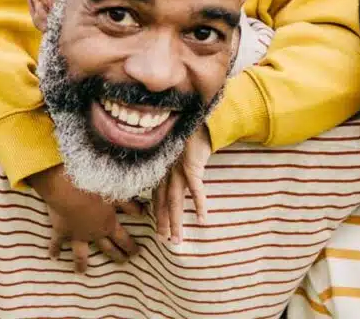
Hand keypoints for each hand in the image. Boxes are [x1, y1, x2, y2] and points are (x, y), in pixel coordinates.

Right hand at [28, 165, 141, 272]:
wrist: (70, 191)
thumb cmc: (96, 189)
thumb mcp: (118, 195)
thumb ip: (130, 206)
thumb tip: (143, 214)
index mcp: (109, 224)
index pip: (123, 239)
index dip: (131, 247)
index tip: (136, 254)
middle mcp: (94, 234)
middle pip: (107, 248)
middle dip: (116, 256)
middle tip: (122, 263)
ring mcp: (77, 235)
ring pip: (81, 253)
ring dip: (81, 262)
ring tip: (81, 271)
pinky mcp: (61, 231)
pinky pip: (57, 242)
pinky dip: (55, 249)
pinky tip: (53, 257)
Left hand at [154, 124, 211, 242]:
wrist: (198, 118)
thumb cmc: (190, 133)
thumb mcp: (177, 149)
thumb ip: (175, 162)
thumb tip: (176, 172)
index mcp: (163, 168)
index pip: (157, 196)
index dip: (157, 213)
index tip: (158, 228)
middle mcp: (167, 172)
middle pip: (163, 203)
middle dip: (163, 223)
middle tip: (164, 241)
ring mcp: (178, 171)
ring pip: (175, 202)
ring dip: (176, 222)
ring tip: (177, 239)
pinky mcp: (192, 168)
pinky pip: (196, 190)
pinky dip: (199, 205)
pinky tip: (202, 219)